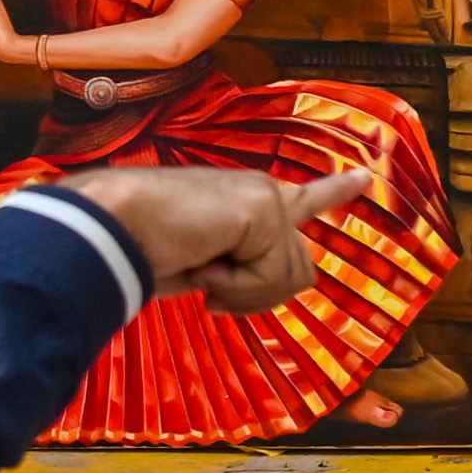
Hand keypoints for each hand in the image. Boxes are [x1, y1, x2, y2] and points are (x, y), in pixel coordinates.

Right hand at [60, 164, 369, 313]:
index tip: (365, 176)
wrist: (105, 231)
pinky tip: (203, 263)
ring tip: (201, 267)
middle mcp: (261, 194)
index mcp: (246, 203)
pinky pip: (269, 279)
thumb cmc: (141, 249)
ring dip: (242, 292)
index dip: (335, 190)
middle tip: (206, 278)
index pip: (303, 199)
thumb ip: (244, 268)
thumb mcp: (203, 266)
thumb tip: (284, 280)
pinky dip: (233, 286)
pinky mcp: (263, 209)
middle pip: (298, 275)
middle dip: (255, 295)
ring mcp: (265, 197)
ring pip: (289, 280)